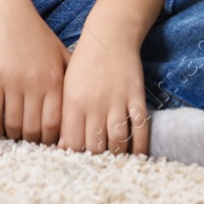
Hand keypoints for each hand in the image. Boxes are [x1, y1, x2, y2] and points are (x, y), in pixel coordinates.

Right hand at [0, 0, 71, 144]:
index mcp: (56, 81)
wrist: (7, 11)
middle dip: (31, 143)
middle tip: (28, 147)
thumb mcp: (59, 53)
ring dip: (13, 136)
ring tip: (12, 139)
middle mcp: (38, 85)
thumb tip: (80, 103)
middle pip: (35, 128)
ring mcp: (15, 82)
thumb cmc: (35, 33)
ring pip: (14, 123)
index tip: (47, 147)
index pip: (56, 124)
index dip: (51, 141)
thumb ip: (69, 77)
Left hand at [56, 30, 149, 155]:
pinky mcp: (136, 97)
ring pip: (118, 141)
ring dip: (117, 156)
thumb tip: (63, 147)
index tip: (78, 164)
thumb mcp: (68, 85)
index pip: (72, 142)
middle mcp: (94, 103)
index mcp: (72, 101)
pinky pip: (140, 127)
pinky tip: (138, 155)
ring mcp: (117, 100)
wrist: (110, 35)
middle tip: (98, 168)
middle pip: (95, 146)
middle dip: (96, 161)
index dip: (75, 157)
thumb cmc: (84, 62)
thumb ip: (65, 115)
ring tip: (115, 163)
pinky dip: (140, 145)